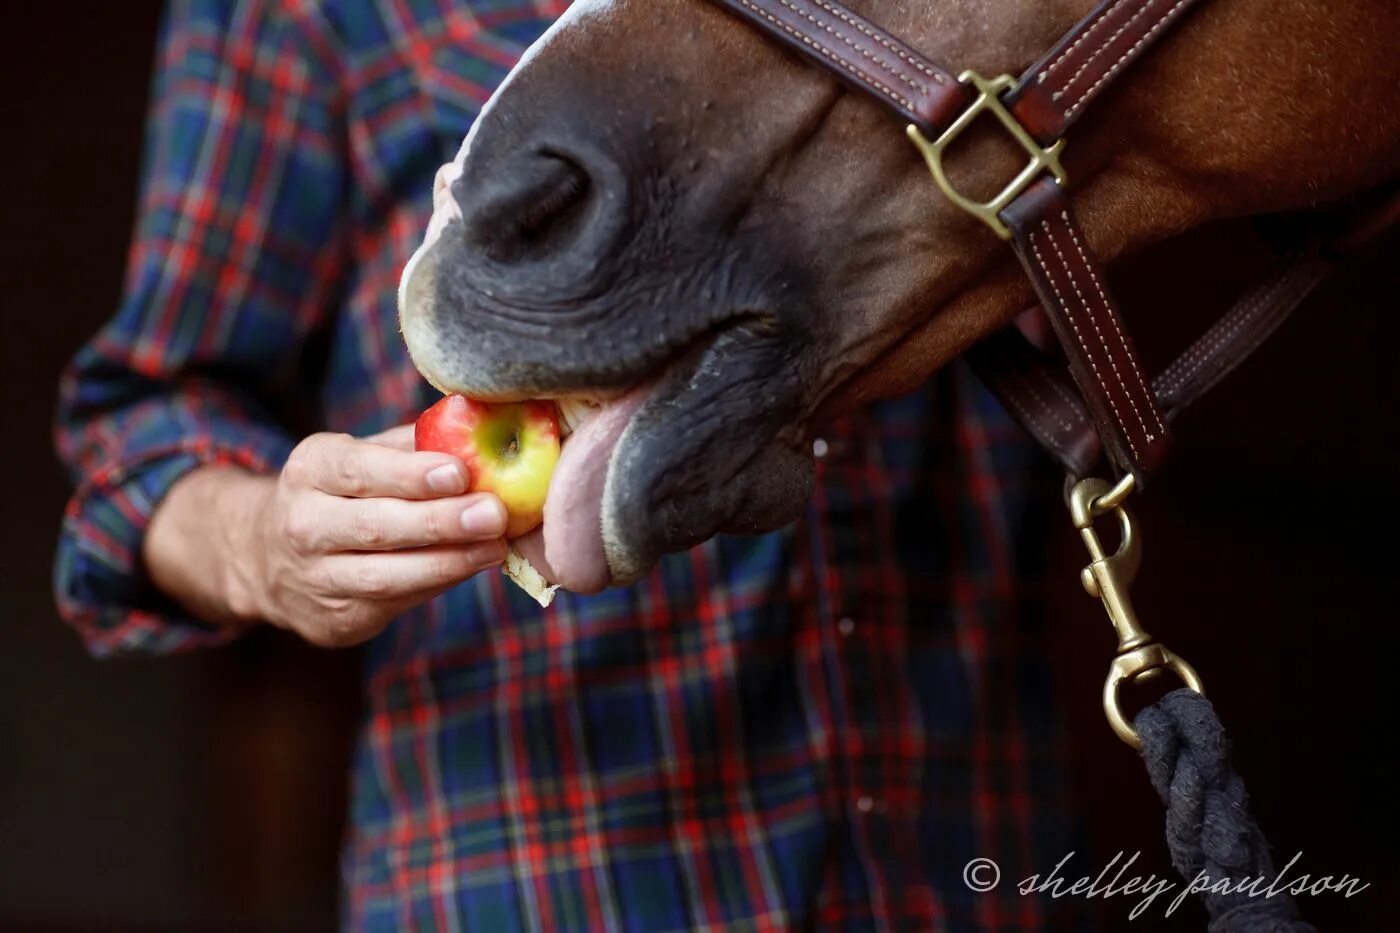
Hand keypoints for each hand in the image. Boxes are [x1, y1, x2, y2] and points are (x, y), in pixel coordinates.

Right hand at [226, 426, 507, 646]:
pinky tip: (472, 566)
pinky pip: (395, 603)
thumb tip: (479, 427)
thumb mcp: (361, 456)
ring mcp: (316, 577)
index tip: (458, 472)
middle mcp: (303, 523)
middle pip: (375, 526)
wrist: (273, 560)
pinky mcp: (336, 620)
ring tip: (493, 547)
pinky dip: (438, 585)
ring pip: (386, 575)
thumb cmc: (343, 494)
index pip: (358, 470)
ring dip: (447, 562)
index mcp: (311, 469)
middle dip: (440, 521)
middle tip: (493, 514)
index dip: (409, 474)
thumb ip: (413, 445)